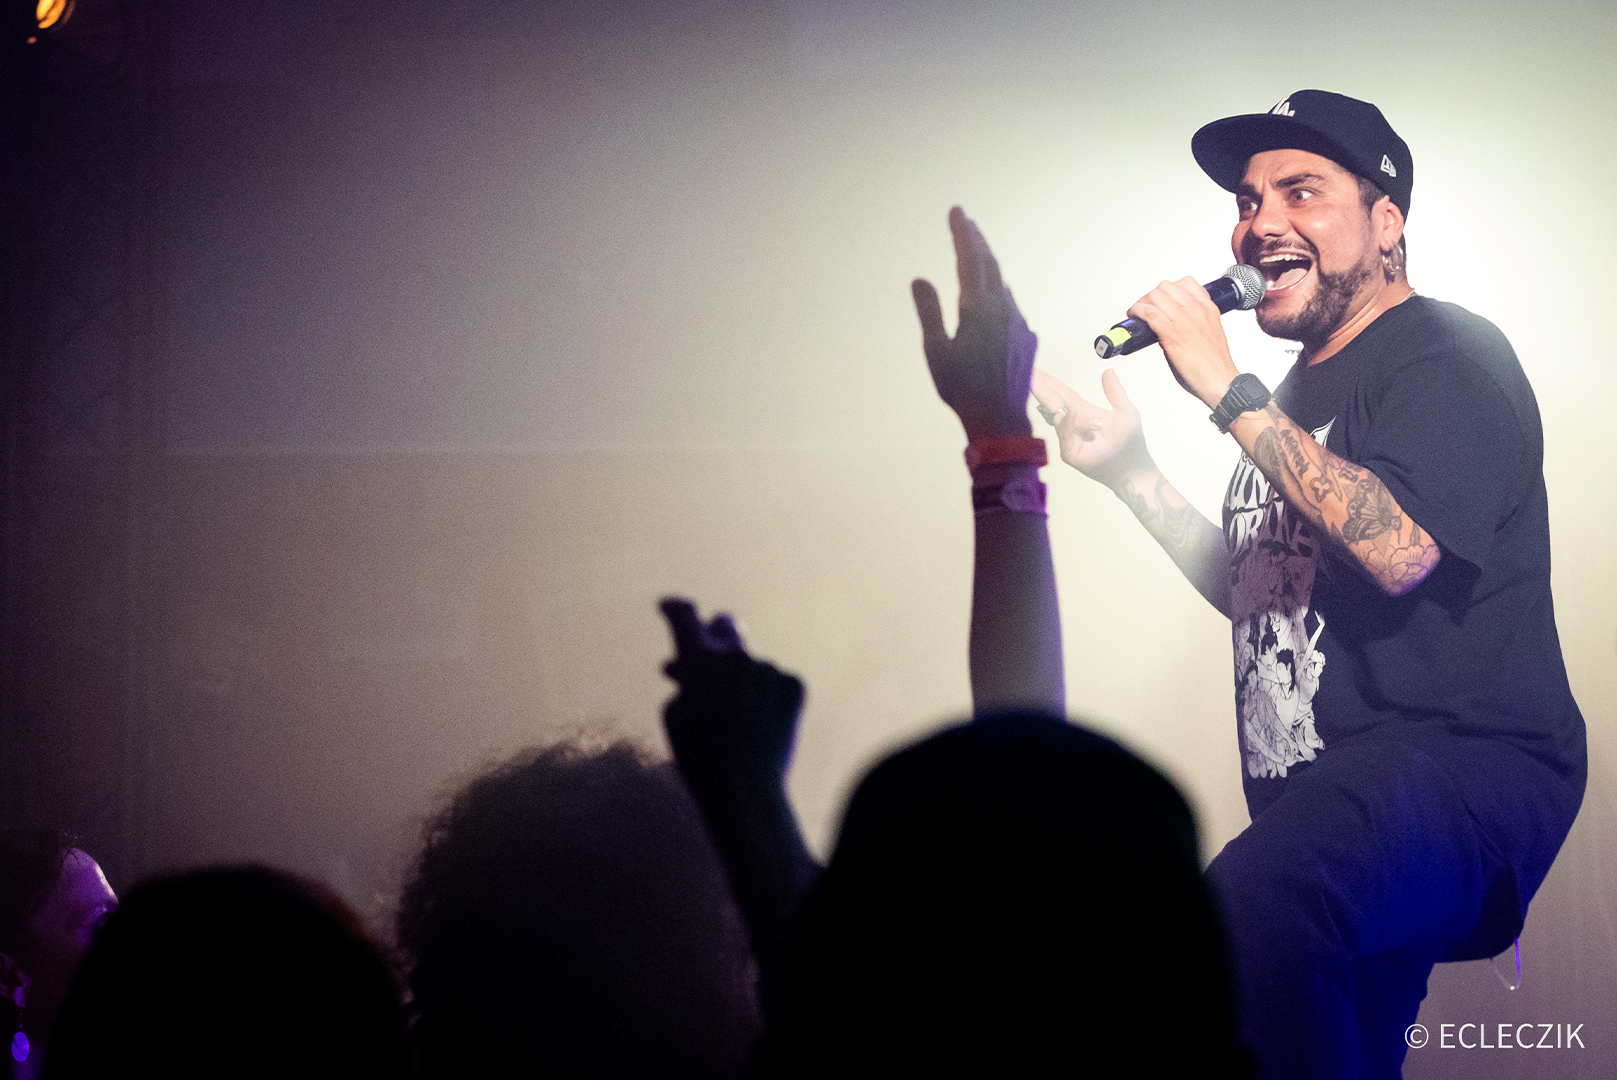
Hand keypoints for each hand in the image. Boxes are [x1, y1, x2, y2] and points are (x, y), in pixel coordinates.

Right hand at [659, 598, 804, 794]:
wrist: (745, 789)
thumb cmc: (700, 758)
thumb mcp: (674, 715)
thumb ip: (685, 681)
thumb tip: (693, 670)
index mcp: (700, 659)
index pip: (686, 617)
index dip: (675, 609)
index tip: (670, 606)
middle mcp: (737, 655)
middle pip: (726, 627)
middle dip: (715, 634)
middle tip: (710, 647)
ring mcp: (769, 668)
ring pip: (751, 666)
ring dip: (741, 681)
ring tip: (734, 719)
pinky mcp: (794, 685)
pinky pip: (775, 682)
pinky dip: (766, 696)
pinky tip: (759, 724)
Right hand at [912, 206, 1036, 439]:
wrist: (1000, 419)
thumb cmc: (961, 388)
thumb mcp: (936, 352)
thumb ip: (929, 312)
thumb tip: (919, 279)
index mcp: (978, 310)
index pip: (970, 260)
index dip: (962, 233)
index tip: (957, 211)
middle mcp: (1004, 310)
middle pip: (990, 265)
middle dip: (977, 241)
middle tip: (966, 221)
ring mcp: (1019, 323)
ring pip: (1003, 286)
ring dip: (988, 267)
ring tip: (976, 255)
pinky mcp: (1028, 338)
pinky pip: (1012, 307)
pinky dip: (998, 294)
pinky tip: (992, 299)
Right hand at [1030, 367, 1154, 492]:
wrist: (1134, 467)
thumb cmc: (1131, 442)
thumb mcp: (1125, 410)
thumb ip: (1114, 391)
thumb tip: (1108, 370)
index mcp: (1083, 412)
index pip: (1062, 393)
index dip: (1050, 382)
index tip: (1035, 370)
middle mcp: (1072, 424)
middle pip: (1053, 402)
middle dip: (1040, 387)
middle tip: (1027, 372)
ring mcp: (1069, 439)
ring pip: (1056, 416)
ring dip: (1047, 399)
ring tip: (1036, 382)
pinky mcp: (1070, 453)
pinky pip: (1065, 435)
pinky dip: (1066, 423)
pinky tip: (1064, 412)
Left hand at [1125, 277, 1240, 407]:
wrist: (1220, 381)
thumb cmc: (1214, 364)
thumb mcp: (1209, 333)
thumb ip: (1195, 323)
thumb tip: (1174, 323)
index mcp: (1208, 309)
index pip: (1187, 282)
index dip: (1169, 289)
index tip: (1161, 299)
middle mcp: (1196, 310)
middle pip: (1166, 287)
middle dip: (1151, 296)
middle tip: (1145, 307)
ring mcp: (1184, 320)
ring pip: (1155, 296)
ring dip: (1142, 303)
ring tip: (1137, 313)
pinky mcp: (1172, 333)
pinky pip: (1149, 312)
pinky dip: (1137, 312)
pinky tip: (1134, 317)